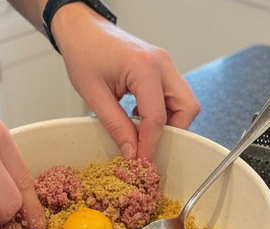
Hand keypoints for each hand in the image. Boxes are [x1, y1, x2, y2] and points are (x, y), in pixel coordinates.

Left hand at [52, 5, 199, 161]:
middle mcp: (162, 63)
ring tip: (145, 129)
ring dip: (171, 122)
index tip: (142, 160)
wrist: (82, 28)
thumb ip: (116, 126)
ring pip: (186, 103)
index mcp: (144, 67)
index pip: (158, 118)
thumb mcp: (94, 94)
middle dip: (174, 131)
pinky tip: (143, 115)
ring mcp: (165, 64)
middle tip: (152, 143)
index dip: (151, 144)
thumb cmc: (84, 52)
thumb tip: (132, 152)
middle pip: (187, 108)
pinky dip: (166, 111)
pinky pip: (176, 96)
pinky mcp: (163, 67)